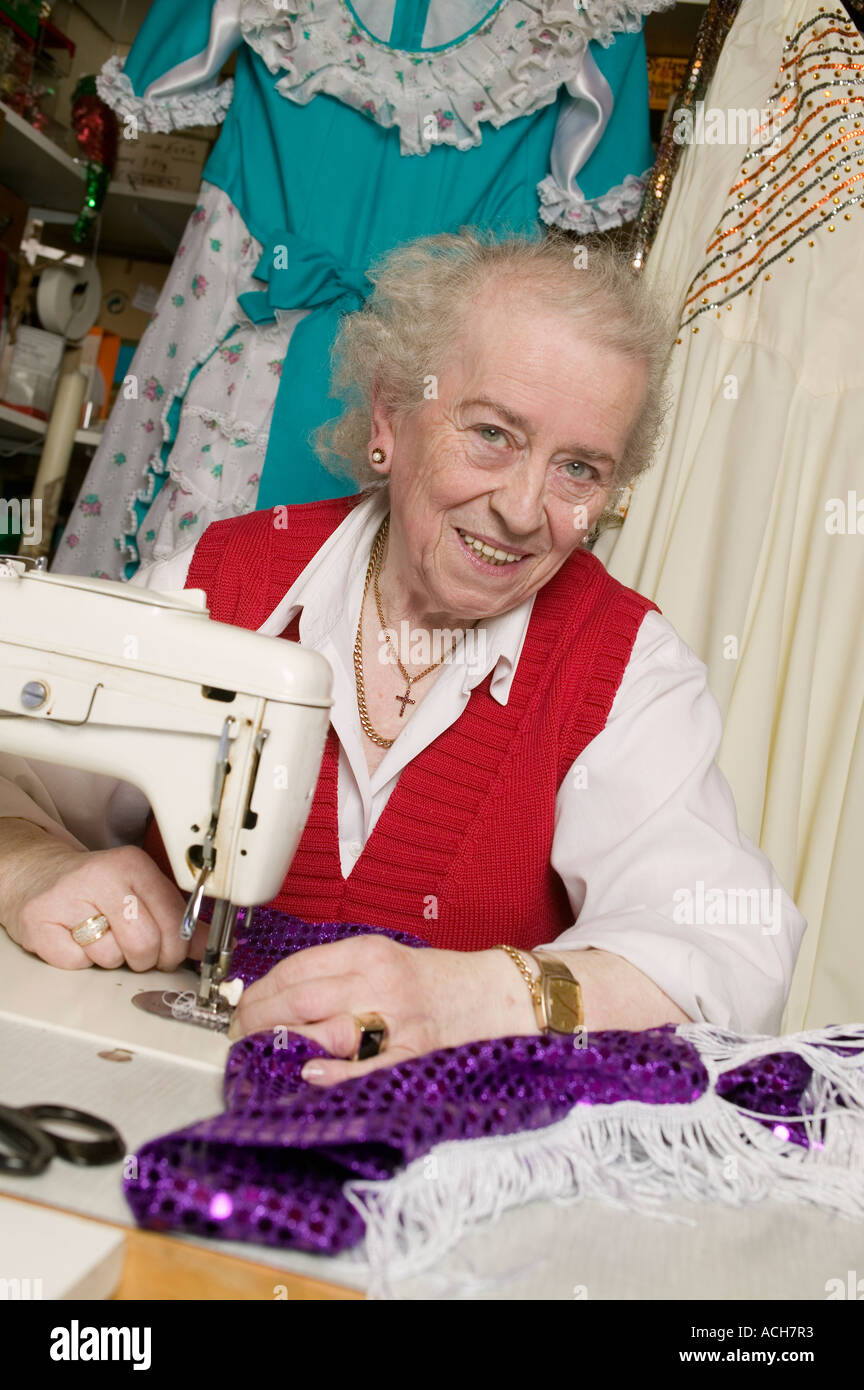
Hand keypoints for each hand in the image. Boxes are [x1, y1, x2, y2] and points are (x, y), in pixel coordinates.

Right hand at [1, 820, 190, 970]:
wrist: (40, 875)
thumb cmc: (96, 889)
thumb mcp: (140, 893)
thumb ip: (175, 917)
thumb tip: (209, 943)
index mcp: (133, 864)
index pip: (173, 918)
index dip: (177, 946)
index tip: (171, 953)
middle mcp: (101, 875)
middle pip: (144, 942)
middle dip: (146, 959)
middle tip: (137, 953)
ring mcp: (67, 896)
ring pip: (110, 956)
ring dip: (110, 959)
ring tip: (100, 936)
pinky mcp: (39, 920)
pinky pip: (76, 963)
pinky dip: (79, 961)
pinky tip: (75, 939)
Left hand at [229, 934, 538, 1084]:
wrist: (492, 995)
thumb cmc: (433, 982)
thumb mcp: (381, 959)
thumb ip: (335, 973)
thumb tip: (276, 998)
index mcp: (367, 952)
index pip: (294, 969)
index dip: (257, 993)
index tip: (241, 1009)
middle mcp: (378, 981)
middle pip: (299, 999)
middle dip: (258, 1021)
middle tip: (241, 1037)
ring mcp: (397, 1018)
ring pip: (324, 1028)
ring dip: (284, 1045)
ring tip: (263, 1055)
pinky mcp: (414, 1052)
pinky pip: (366, 1067)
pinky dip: (333, 1073)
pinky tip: (310, 1074)